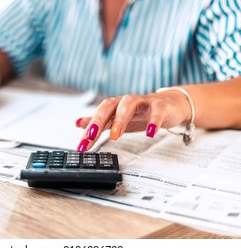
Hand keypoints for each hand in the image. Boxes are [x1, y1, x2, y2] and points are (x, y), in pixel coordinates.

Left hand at [75, 91, 191, 151]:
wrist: (170, 105)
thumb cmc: (141, 113)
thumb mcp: (117, 119)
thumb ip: (98, 122)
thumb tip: (77, 123)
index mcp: (115, 106)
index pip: (98, 115)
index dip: (88, 129)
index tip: (81, 145)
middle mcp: (126, 102)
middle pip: (109, 105)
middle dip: (99, 119)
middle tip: (91, 135)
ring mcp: (143, 102)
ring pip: (130, 103)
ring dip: (121, 118)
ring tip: (115, 135)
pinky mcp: (161, 106)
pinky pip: (157, 110)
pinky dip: (154, 121)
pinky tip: (150, 132)